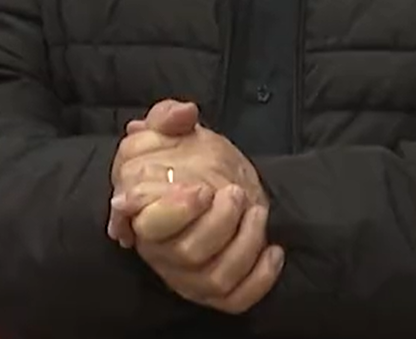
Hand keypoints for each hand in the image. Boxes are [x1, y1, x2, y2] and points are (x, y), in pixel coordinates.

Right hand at [105, 99, 283, 313]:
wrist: (205, 182)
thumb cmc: (179, 159)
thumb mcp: (168, 130)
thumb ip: (168, 117)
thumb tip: (183, 114)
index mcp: (142, 214)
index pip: (150, 226)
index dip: (176, 212)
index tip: (202, 189)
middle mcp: (161, 252)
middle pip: (188, 253)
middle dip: (221, 222)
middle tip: (236, 192)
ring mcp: (188, 276)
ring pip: (215, 278)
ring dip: (244, 246)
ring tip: (258, 211)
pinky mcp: (216, 292)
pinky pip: (237, 300)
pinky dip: (260, 280)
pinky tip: (273, 250)